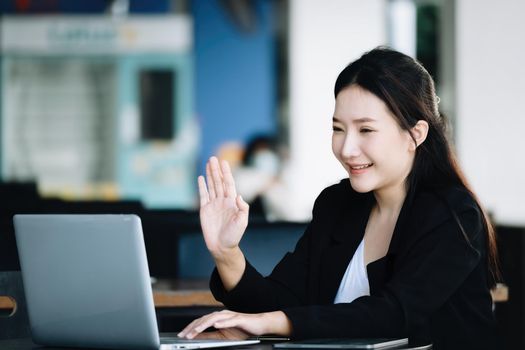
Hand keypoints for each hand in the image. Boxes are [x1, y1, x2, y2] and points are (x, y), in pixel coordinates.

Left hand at [177, 310, 291, 338]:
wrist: (260, 325)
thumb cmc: (243, 329)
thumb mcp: (224, 336)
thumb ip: (211, 336)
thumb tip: (199, 339)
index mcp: (218, 318)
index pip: (201, 322)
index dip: (191, 328)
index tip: (181, 335)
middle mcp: (222, 315)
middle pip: (205, 319)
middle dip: (193, 327)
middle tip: (184, 334)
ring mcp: (230, 316)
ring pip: (214, 319)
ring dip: (204, 325)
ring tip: (195, 331)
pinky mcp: (239, 318)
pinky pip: (229, 320)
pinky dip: (221, 322)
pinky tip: (215, 325)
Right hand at [198, 157, 248, 258]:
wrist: (222, 247)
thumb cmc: (234, 235)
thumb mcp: (242, 222)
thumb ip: (243, 208)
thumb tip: (238, 195)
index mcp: (232, 202)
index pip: (229, 183)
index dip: (226, 172)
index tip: (224, 162)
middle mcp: (223, 201)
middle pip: (219, 181)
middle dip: (216, 170)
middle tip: (213, 158)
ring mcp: (214, 204)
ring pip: (211, 186)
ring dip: (210, 175)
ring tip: (208, 163)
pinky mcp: (205, 210)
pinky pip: (203, 195)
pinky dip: (202, 186)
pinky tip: (201, 178)